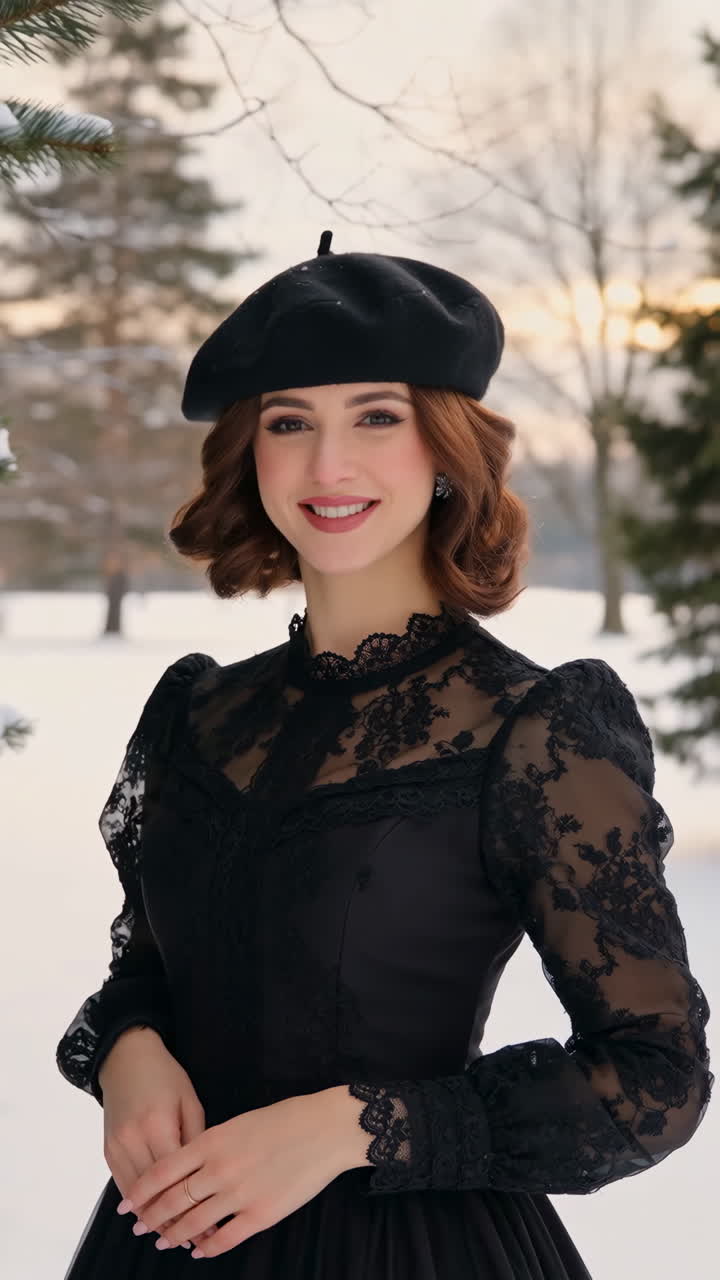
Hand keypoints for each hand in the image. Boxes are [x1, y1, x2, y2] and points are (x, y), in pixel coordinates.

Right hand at [100, 1027, 217, 1251]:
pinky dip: (137, 1204)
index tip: (210, 1227)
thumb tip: (204, 1176)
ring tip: (176, 1239)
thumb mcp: (190, 1101)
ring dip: (154, 1219)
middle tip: (196, 1243)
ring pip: (136, 1195)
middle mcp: (133, 1140)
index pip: (175, 1178)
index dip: (192, 1206)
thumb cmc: (166, 1077)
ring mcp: (117, 1147)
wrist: (126, 1058)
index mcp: (158, 1125)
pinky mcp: (108, 1151)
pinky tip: (151, 1219)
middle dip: (174, 1221)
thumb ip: (196, 1139)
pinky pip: (123, 1185)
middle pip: (154, 1193)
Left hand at [115, 1090, 348, 1258]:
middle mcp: (219, 1169)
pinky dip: (207, 1247)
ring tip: (162, 1240)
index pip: (163, 1172)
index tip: (127, 1205)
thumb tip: (189, 1168)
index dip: (141, 1192)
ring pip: (194, 1222)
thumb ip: (211, 1145)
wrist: (323, 1130)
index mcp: (212, 1141)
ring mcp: (239, 1194)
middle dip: (151, 1217)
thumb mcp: (239, 1123)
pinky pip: (224, 1238)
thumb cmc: (285, 1119)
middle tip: (139, 1227)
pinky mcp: (260, 1215)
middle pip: (173, 1201)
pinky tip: (198, 1250)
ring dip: (174, 1234)